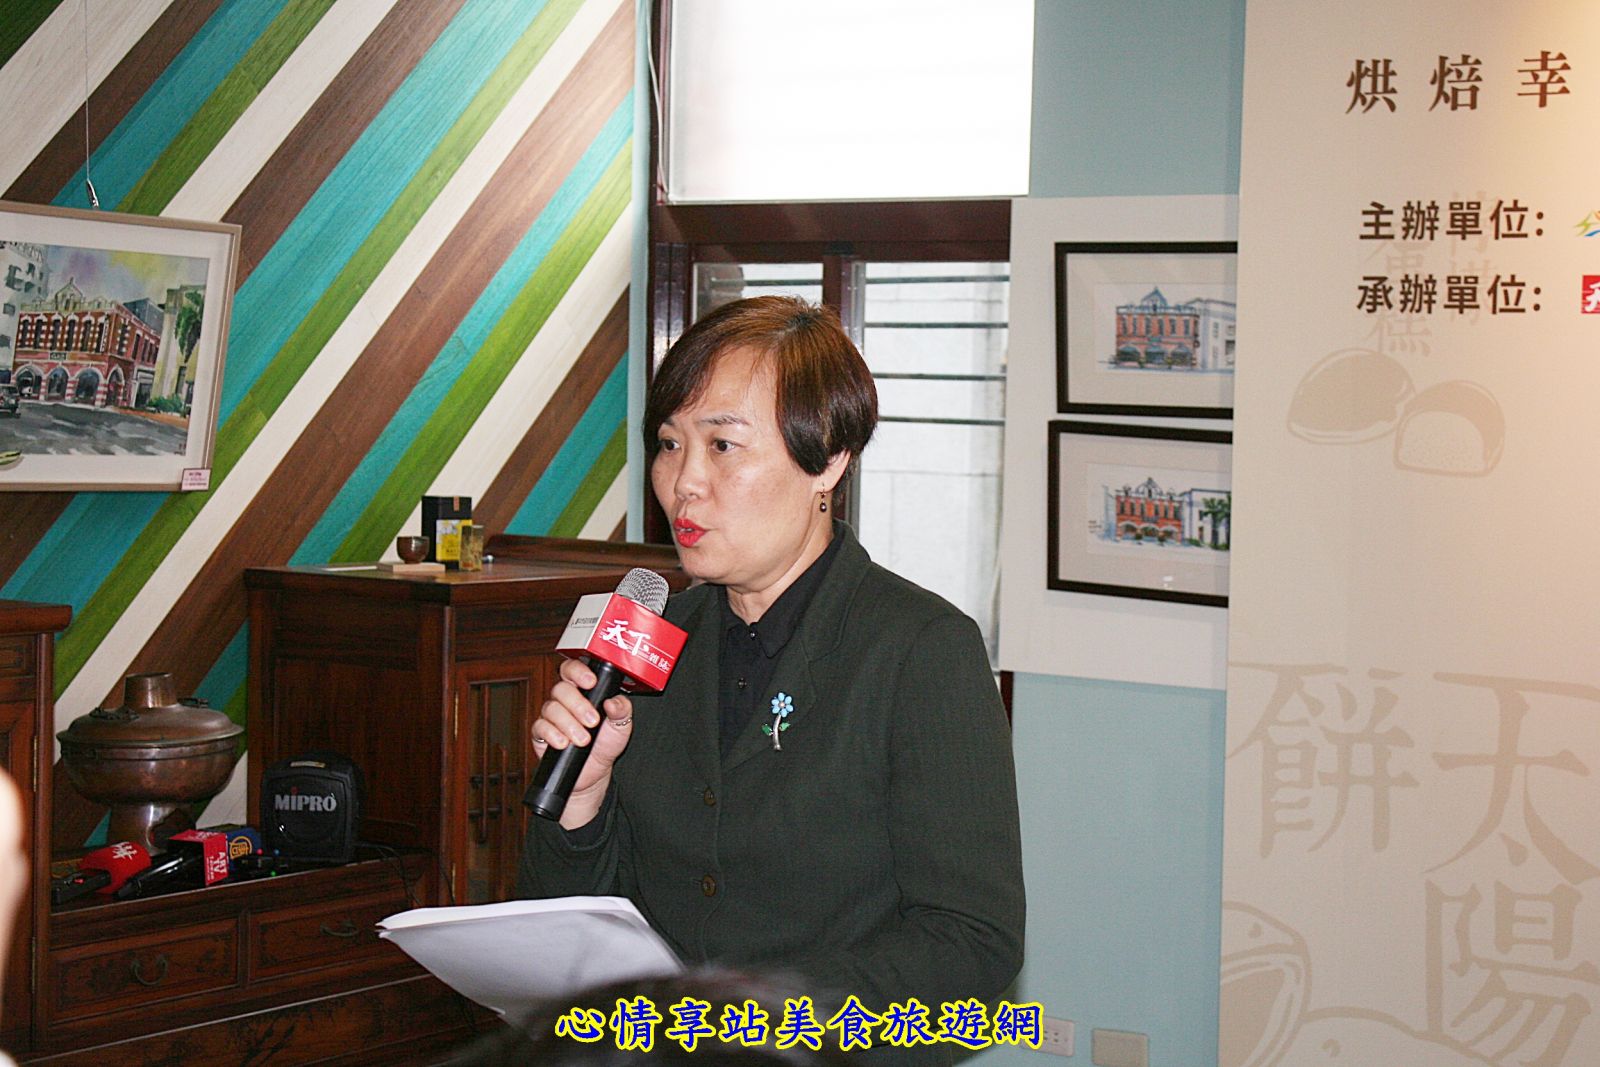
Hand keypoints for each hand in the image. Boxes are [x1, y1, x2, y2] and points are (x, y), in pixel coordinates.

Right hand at [531, 658, 634, 827]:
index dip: (578, 671)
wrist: (594, 772)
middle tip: (592, 721)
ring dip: (568, 723)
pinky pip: (540, 727)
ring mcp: (552, 716)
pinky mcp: (542, 733)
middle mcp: (565, 701)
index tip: (590, 682)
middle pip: (561, 689)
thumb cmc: (606, 744)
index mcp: (583, 691)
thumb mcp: (621, 726)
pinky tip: (564, 743)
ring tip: (583, 739)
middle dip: (578, 704)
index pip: (573, 670)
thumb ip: (622, 710)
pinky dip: (552, 734)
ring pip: (551, 708)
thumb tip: (613, 701)